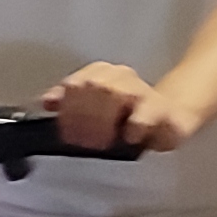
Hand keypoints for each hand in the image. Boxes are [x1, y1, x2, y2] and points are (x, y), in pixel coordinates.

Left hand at [46, 61, 196, 150]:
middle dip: (83, 117)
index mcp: (100, 74)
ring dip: (103, 120)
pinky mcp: (162, 109)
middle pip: (93, 86)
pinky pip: (146, 112)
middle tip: (83, 142)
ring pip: (116, 92)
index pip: (75, 84)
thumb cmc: (128, 118)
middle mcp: (120, 77)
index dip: (68, 109)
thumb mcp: (94, 112)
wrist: (170, 118)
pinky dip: (135, 124)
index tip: (66, 132)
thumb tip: (46, 101)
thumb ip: (69, 105)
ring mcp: (142, 91)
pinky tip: (129, 137)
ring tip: (101, 142)